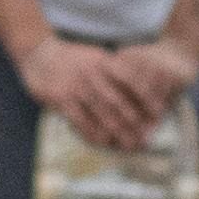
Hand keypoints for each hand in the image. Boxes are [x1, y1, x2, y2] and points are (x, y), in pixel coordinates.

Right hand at [26, 36, 182, 149]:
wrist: (39, 54)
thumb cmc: (73, 59)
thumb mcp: (97, 58)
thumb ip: (116, 72)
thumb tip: (141, 90)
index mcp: (105, 62)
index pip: (132, 80)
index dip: (147, 98)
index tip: (160, 113)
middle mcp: (93, 74)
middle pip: (119, 101)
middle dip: (136, 121)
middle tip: (148, 137)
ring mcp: (77, 87)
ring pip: (102, 113)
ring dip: (118, 131)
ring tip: (131, 144)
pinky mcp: (61, 99)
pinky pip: (81, 120)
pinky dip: (93, 133)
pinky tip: (104, 143)